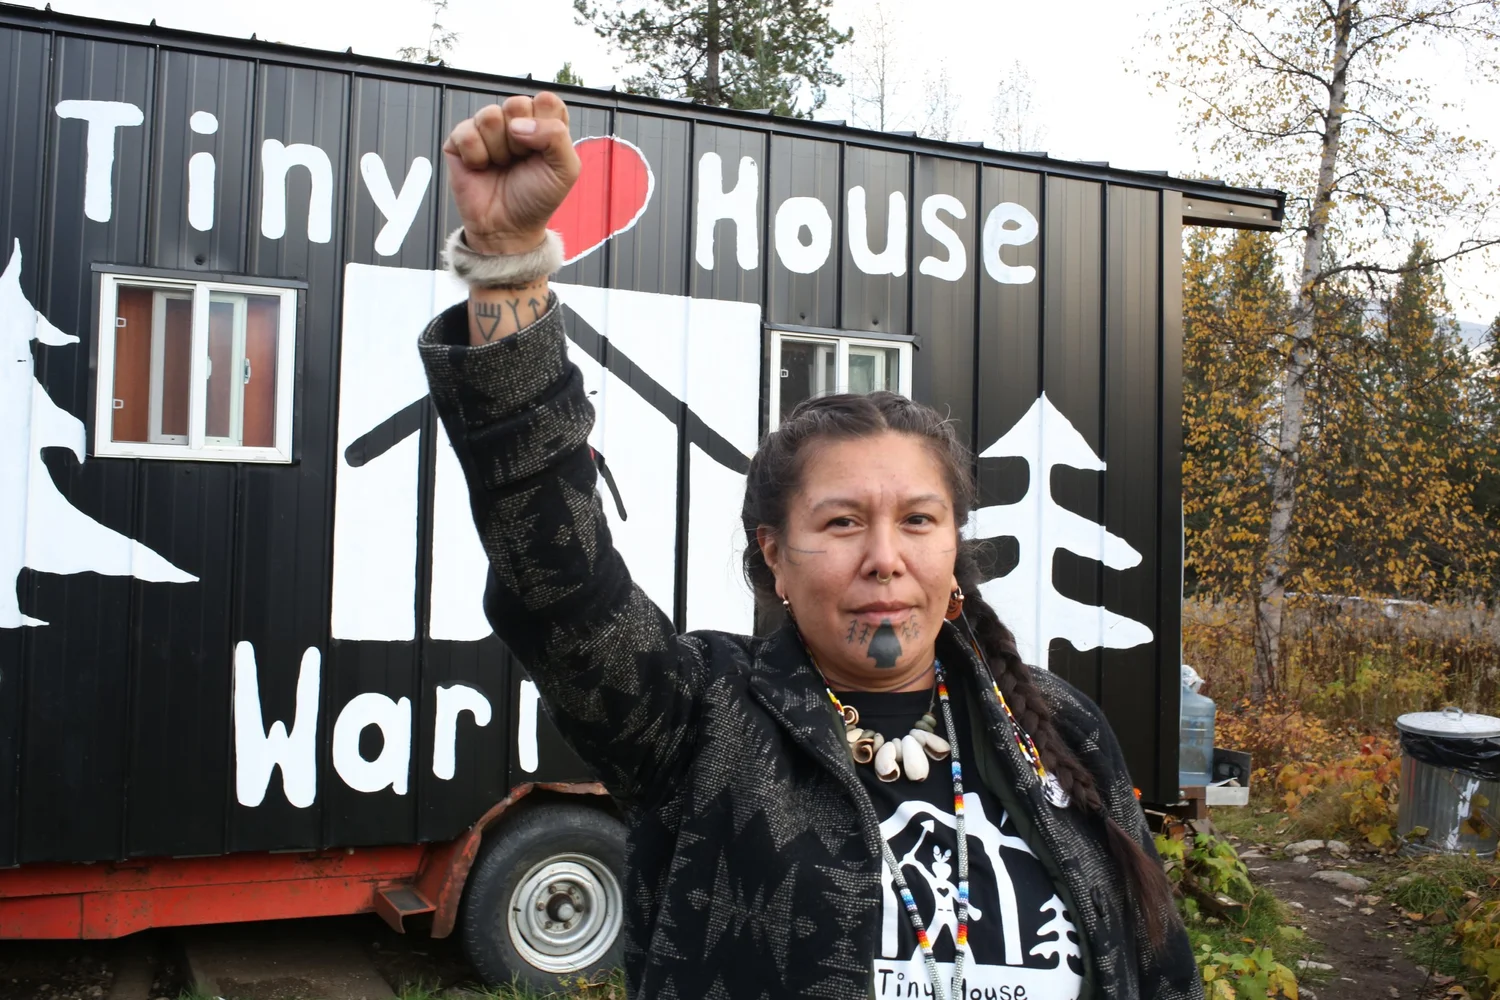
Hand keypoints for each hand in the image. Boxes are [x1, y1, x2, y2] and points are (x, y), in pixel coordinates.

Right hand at [443, 92, 580, 254]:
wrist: (508, 228)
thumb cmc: (537, 198)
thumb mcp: (565, 170)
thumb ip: (557, 137)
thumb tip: (518, 124)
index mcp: (543, 124)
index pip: (546, 100)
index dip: (545, 124)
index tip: (544, 151)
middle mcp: (515, 123)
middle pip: (516, 103)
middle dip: (521, 139)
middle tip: (521, 160)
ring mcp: (486, 130)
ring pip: (490, 116)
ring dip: (499, 149)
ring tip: (501, 166)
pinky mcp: (460, 141)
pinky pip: (466, 132)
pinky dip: (476, 156)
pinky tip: (481, 168)